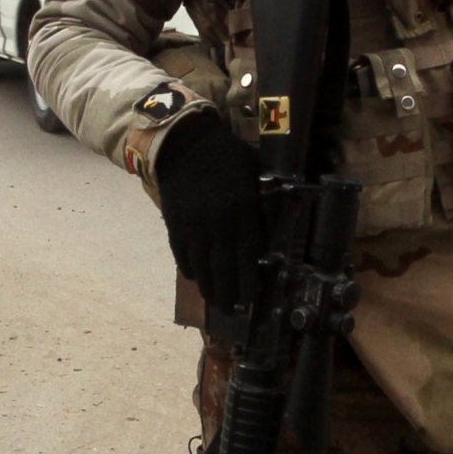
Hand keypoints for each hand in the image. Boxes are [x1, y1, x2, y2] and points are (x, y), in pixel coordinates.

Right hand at [153, 116, 265, 312]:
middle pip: (224, 269)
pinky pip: (182, 256)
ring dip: (209, 288)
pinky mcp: (175, 225)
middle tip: (233, 309)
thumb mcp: (255, 173)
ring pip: (202, 268)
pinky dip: (189, 270)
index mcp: (242, 210)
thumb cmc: (228, 157)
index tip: (252, 298)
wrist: (185, 143)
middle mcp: (218, 224)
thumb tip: (277, 228)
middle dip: (229, 293)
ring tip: (215, 302)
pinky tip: (196, 278)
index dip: (250, 281)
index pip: (249, 255)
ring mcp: (193, 227)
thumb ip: (264, 202)